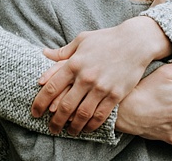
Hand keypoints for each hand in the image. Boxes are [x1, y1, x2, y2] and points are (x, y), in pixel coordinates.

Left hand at [32, 17, 171, 134]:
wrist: (136, 41)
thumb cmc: (107, 39)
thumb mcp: (82, 40)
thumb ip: (63, 52)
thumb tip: (45, 54)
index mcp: (74, 63)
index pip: (52, 87)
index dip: (40, 103)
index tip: (35, 113)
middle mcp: (86, 77)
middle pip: (65, 106)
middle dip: (55, 121)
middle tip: (52, 129)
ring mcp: (101, 87)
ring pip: (82, 114)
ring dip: (73, 126)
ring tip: (69, 132)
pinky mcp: (115, 94)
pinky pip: (100, 115)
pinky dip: (91, 125)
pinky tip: (86, 128)